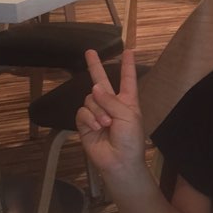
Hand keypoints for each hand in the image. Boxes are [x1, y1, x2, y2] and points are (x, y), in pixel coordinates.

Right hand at [76, 48, 145, 178]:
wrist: (119, 161)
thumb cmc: (130, 139)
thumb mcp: (128, 116)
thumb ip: (111, 100)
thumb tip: (95, 88)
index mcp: (127, 101)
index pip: (127, 79)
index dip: (128, 66)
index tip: (129, 51)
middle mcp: (111, 104)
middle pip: (101, 81)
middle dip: (95, 66)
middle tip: (89, 51)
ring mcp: (97, 113)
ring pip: (90, 99)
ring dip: (98, 111)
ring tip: (106, 124)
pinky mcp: (85, 123)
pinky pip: (82, 112)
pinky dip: (89, 118)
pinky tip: (96, 127)